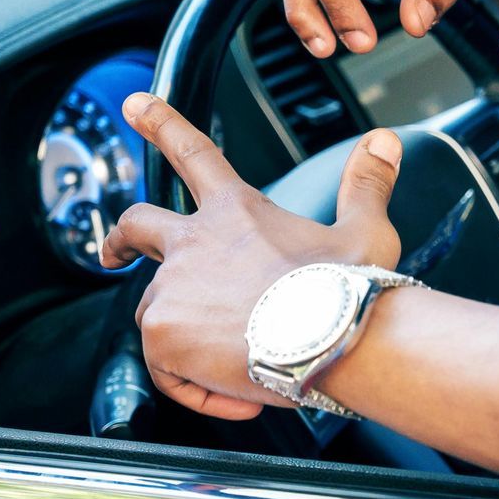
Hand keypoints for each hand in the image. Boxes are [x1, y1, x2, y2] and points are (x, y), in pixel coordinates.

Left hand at [99, 93, 403, 419]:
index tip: (134, 103)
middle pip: (139, 226)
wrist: (334, 338)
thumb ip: (367, 184)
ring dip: (187, 337)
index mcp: (238, 212)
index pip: (194, 153)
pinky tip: (238, 394)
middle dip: (120, 239)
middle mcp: (195, 243)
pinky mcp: (163, 335)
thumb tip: (385, 140)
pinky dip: (197, 386)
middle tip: (112, 253)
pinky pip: (167, 369)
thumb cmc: (351, 289)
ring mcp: (172, 289)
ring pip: (159, 313)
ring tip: (241, 365)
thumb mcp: (365, 232)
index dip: (163, 123)